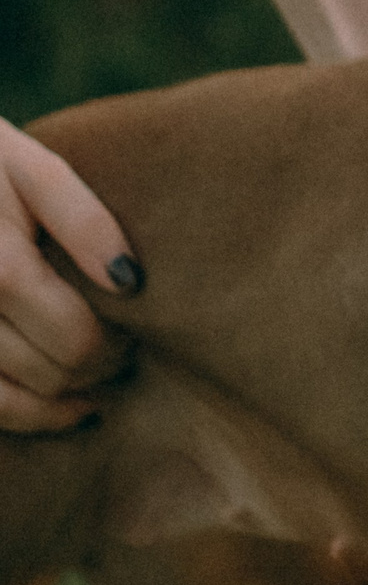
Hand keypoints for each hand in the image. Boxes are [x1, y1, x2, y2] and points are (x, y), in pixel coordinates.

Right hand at [0, 117, 137, 432]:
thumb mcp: (35, 171)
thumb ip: (84, 221)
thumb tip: (129, 281)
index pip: (76, 339)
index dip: (117, 347)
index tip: (139, 331)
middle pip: (48, 373)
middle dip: (97, 369)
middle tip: (126, 350)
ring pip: (11, 402)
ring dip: (63, 399)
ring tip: (98, 379)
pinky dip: (23, 413)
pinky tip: (62, 407)